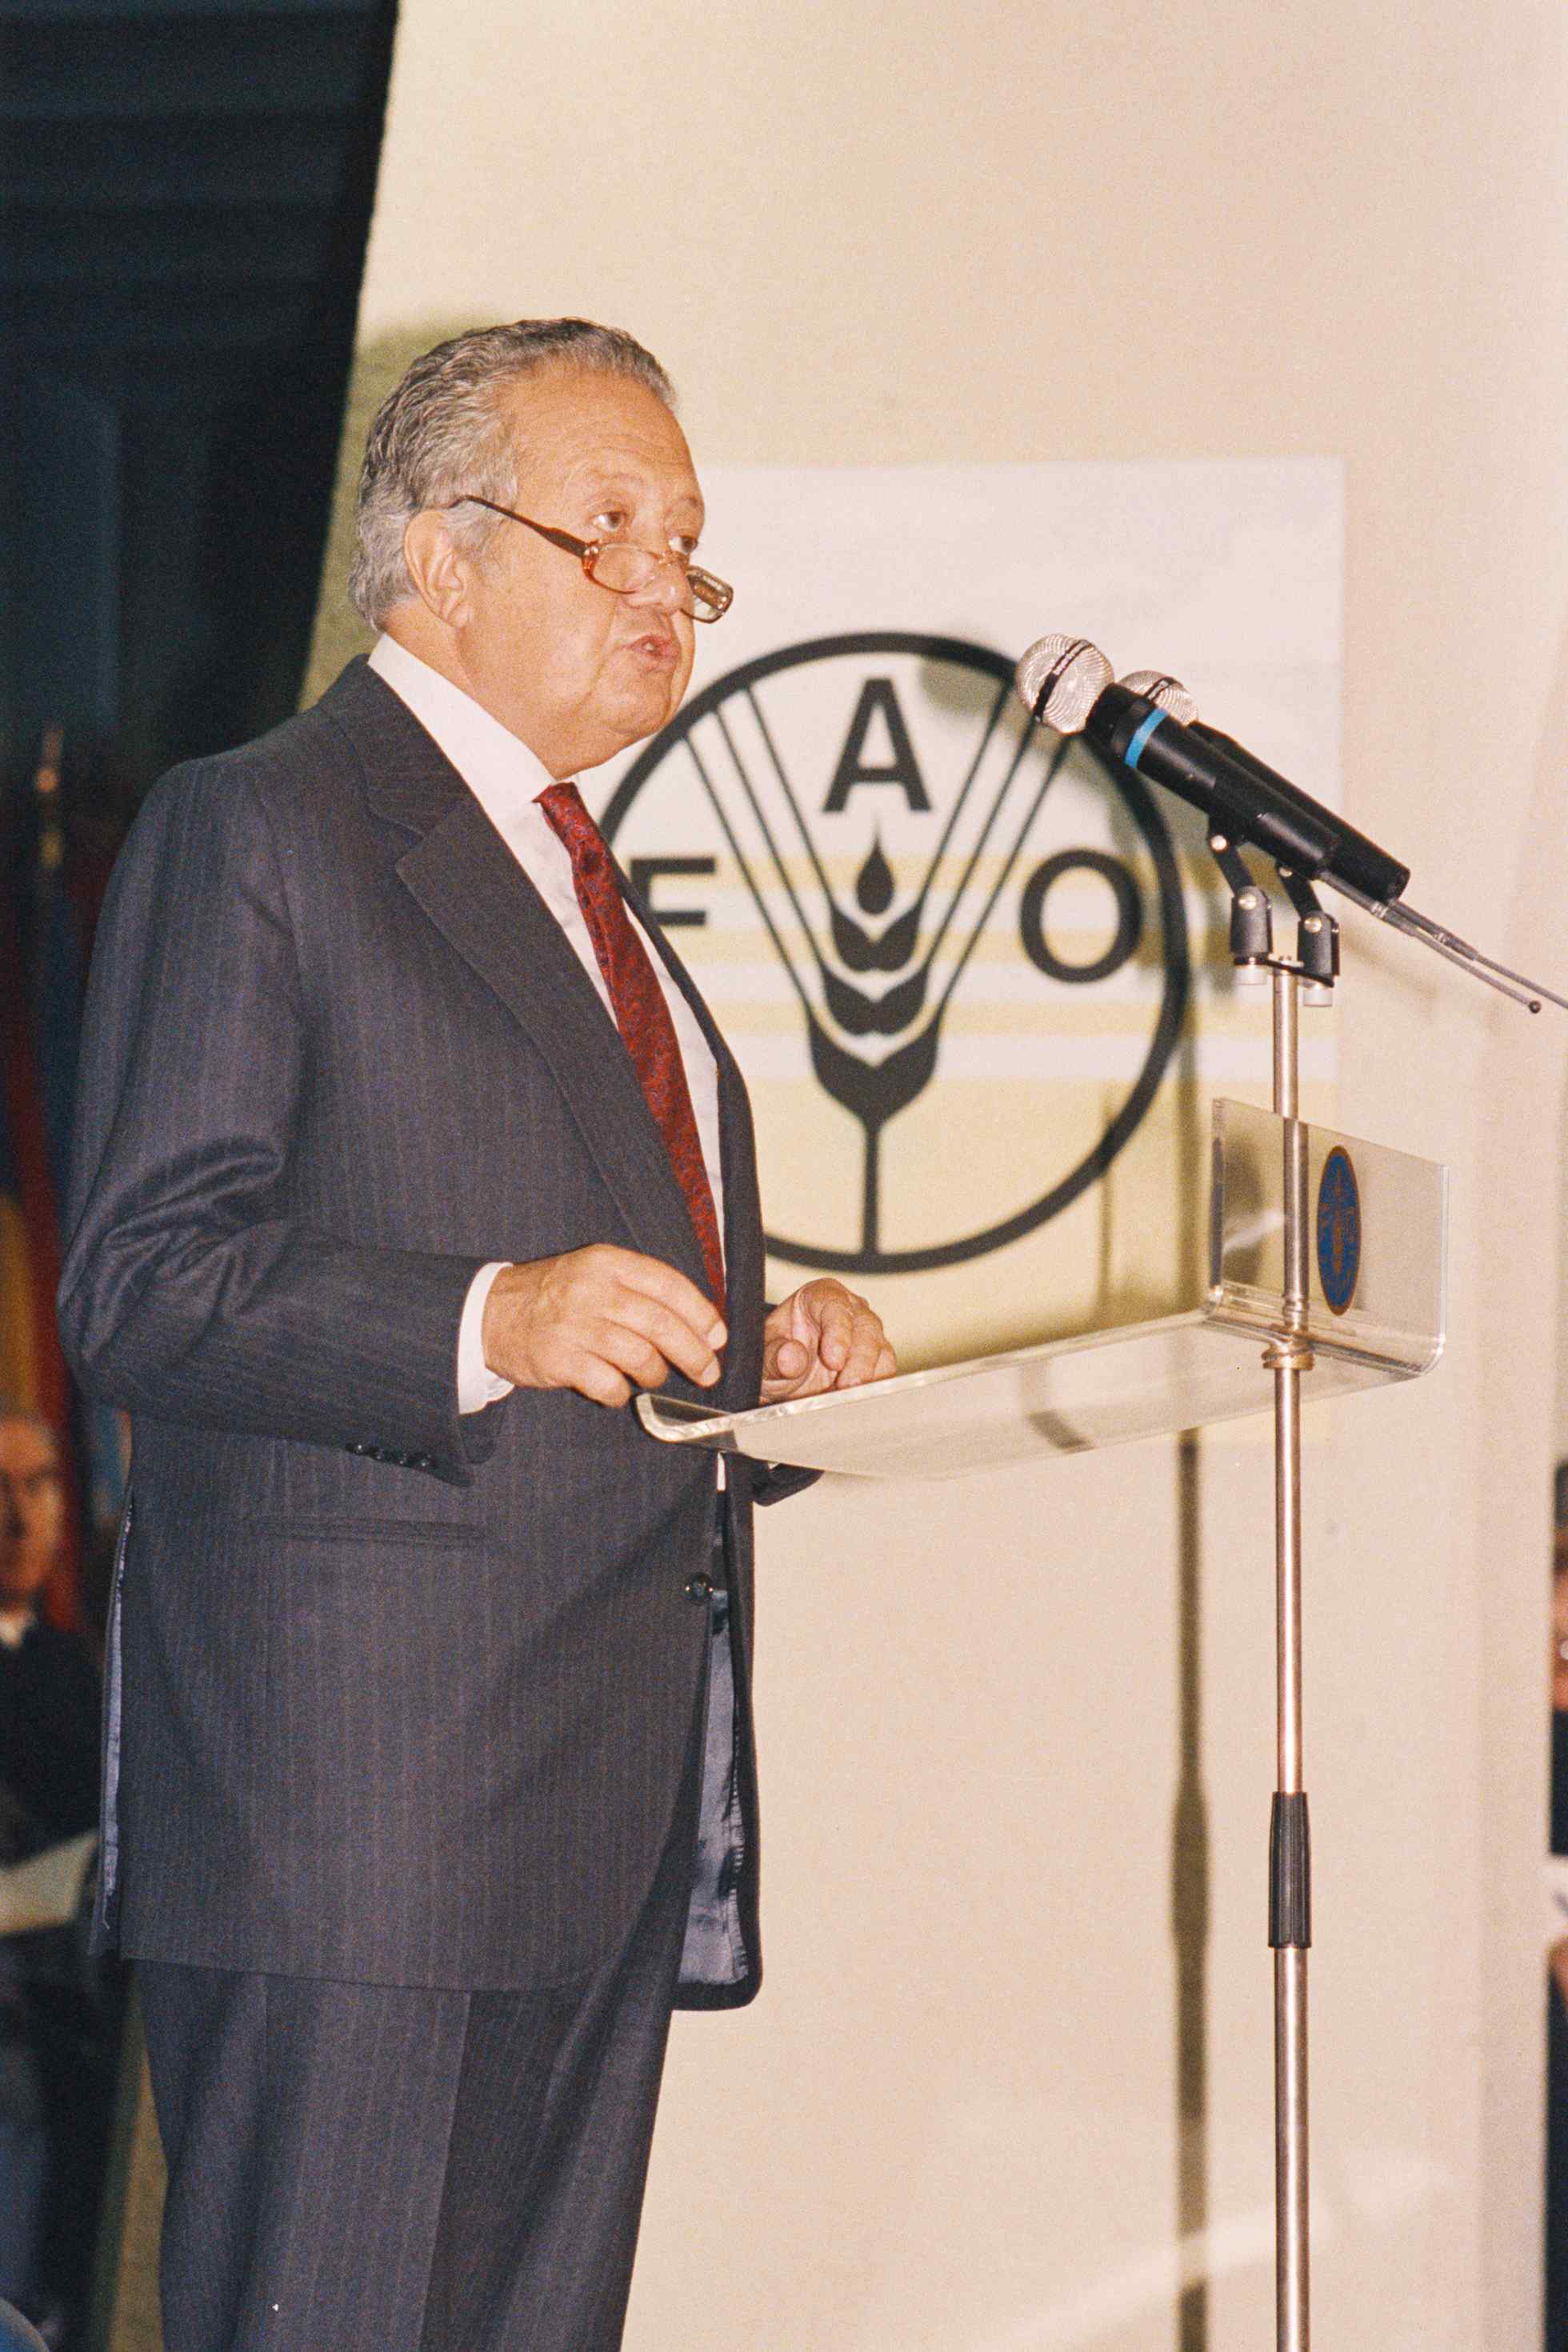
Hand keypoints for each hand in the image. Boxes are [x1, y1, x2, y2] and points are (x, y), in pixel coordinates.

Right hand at [482, 1247, 725, 1408]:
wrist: (490, 1312)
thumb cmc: (555, 1296)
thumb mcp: (594, 1272)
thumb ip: (640, 1289)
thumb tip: (698, 1323)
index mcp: (607, 1263)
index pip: (669, 1285)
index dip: (700, 1314)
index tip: (717, 1337)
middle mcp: (593, 1290)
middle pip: (661, 1324)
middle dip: (694, 1353)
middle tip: (707, 1371)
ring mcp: (575, 1326)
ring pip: (640, 1356)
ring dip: (656, 1374)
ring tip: (653, 1377)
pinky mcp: (559, 1359)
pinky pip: (609, 1384)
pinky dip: (621, 1393)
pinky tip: (617, 1389)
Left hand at [761, 1280, 895, 1402]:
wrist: (784, 1377)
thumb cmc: (776, 1354)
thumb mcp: (766, 1356)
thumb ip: (774, 1355)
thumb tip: (791, 1355)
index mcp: (819, 1297)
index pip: (835, 1307)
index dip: (838, 1333)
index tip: (833, 1360)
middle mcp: (848, 1310)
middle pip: (866, 1328)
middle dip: (860, 1360)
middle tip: (847, 1386)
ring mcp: (865, 1334)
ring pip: (881, 1350)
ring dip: (869, 1376)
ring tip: (847, 1398)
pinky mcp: (876, 1359)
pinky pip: (884, 1371)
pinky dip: (872, 1388)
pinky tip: (853, 1400)